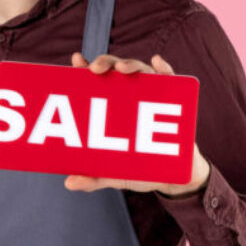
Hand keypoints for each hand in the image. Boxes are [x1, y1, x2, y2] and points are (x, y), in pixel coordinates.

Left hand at [62, 52, 210, 197]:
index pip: (94, 83)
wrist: (176, 178)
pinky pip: (171, 80)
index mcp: (111, 108)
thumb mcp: (116, 175)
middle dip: (105, 63)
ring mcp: (152, 96)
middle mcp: (129, 96)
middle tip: (95, 69)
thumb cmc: (141, 169)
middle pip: (114, 71)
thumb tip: (70, 183)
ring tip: (122, 69)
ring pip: (140, 72)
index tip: (76, 61)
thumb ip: (94, 178)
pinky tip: (156, 62)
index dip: (83, 69)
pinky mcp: (175, 101)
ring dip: (130, 64)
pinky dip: (164, 68)